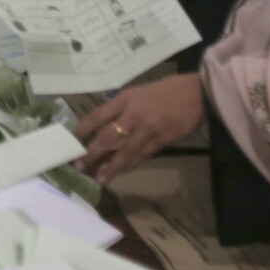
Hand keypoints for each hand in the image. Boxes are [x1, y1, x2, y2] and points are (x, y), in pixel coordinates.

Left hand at [74, 73, 204, 184]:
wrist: (198, 93)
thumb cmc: (166, 91)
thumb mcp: (139, 92)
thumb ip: (122, 108)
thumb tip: (103, 127)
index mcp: (125, 99)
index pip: (97, 116)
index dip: (82, 130)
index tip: (71, 142)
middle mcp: (134, 114)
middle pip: (108, 137)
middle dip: (92, 154)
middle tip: (79, 166)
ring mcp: (149, 128)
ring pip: (125, 152)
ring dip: (111, 167)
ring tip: (99, 178)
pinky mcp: (163, 140)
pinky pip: (143, 156)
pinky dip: (131, 165)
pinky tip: (122, 172)